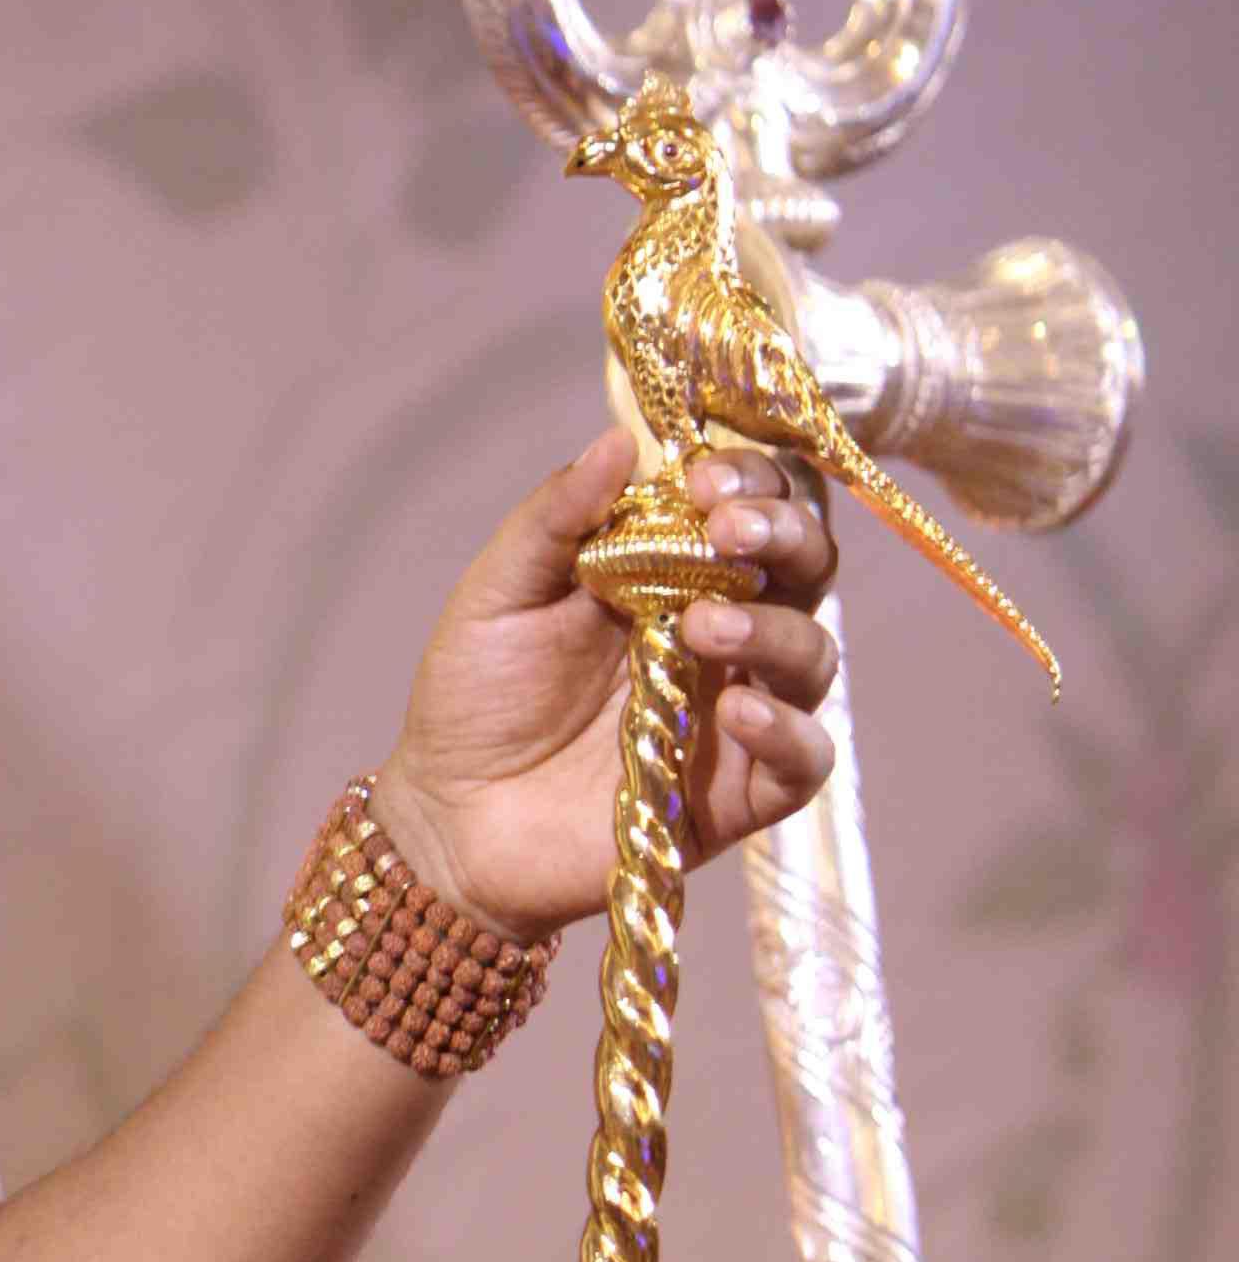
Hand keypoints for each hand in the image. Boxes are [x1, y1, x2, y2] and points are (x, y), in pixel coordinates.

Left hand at [371, 427, 841, 938]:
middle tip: (728, 533)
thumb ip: (555, 520)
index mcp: (671, 574)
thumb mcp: (496, 595)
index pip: (750, 506)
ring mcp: (733, 712)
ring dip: (775, 628)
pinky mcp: (736, 793)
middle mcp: (719, 633)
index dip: (749, 480)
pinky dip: (789, 731)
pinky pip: (804, 759)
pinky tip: (739, 712)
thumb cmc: (471, 699)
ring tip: (705, 626)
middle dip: (785, 534)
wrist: (448, 819)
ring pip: (813, 654)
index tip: (705, 481)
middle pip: (806, 567)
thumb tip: (618, 441)